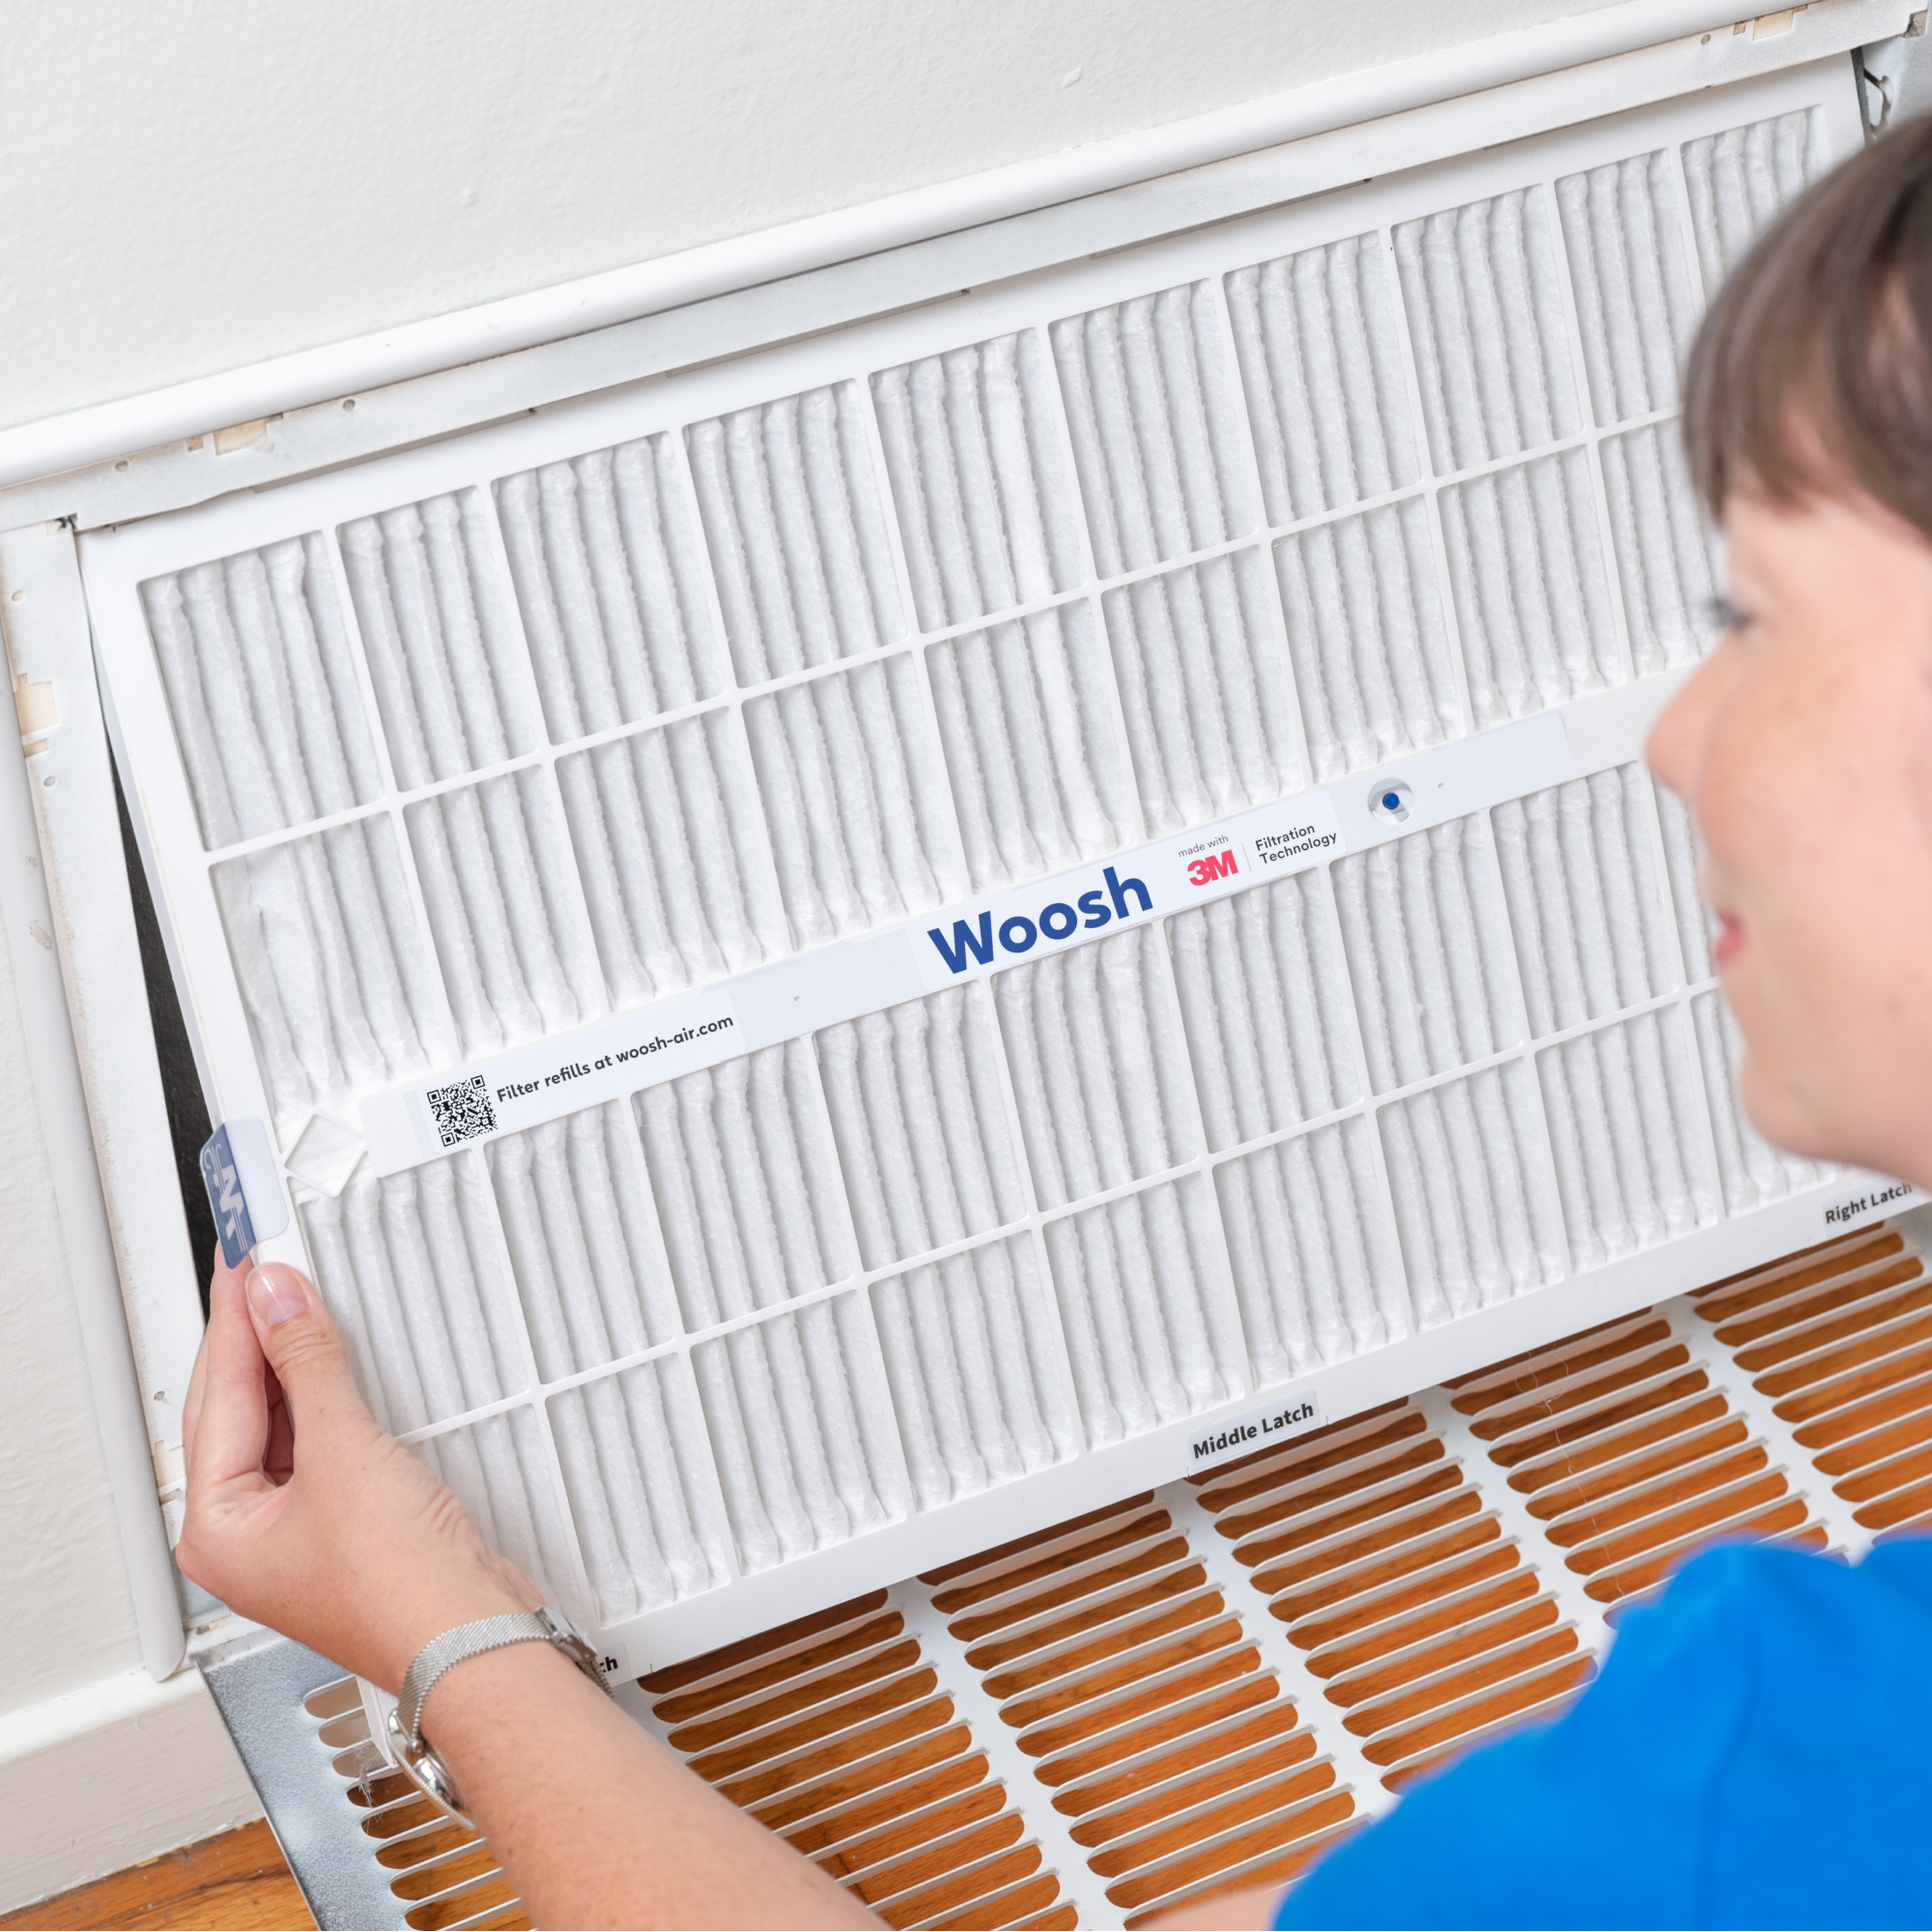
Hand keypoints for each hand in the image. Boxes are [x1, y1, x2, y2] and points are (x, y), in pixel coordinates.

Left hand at [178, 1250, 536, 1688]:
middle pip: (236, 1410)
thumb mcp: (343, 1452)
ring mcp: (297, 1533)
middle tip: (267, 1267)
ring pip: (278, 1424)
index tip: (248, 1262)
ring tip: (302, 1299)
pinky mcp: (347, 1527)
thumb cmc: (399, 1589)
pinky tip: (338, 1363)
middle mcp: (246, 1536)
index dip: (236, 1319)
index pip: (217, 1396)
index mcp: (216, 1529)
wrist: (472, 1638)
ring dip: (292, 1363)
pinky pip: (320, 1442)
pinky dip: (326, 1396)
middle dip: (255, 1336)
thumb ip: (307, 1363)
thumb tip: (278, 1301)